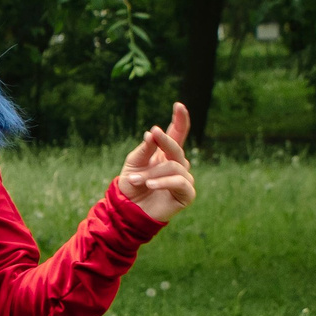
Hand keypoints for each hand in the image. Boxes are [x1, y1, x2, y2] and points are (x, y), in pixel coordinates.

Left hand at [117, 103, 194, 221]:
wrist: (128, 210)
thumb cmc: (131, 186)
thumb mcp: (134, 163)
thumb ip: (145, 148)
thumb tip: (152, 133)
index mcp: (166, 154)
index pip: (177, 134)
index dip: (180, 120)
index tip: (178, 105)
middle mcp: (178, 165)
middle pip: (176, 147)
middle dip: (164, 140)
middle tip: (152, 132)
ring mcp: (184, 179)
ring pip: (174, 166)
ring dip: (152, 172)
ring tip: (135, 180)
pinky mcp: (187, 194)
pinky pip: (180, 182)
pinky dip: (163, 182)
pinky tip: (150, 185)